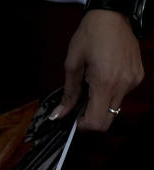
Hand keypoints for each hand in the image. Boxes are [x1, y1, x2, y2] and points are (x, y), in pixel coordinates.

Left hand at [50, 9, 143, 130]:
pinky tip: (103, 79)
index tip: (74, 119)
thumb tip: (58, 115)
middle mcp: (123, 85)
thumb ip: (68, 93)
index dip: (83, 125)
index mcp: (105, 83)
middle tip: (79, 107)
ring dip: (101, 105)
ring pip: (115, 108)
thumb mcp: (72, 64)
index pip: (97, 121)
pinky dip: (110, 94)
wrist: (112, 16)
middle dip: (92, 118)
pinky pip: (122, 95)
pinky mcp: (138, 76)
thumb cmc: (90, 36)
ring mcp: (133, 81)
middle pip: (108, 119)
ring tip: (91, 87)